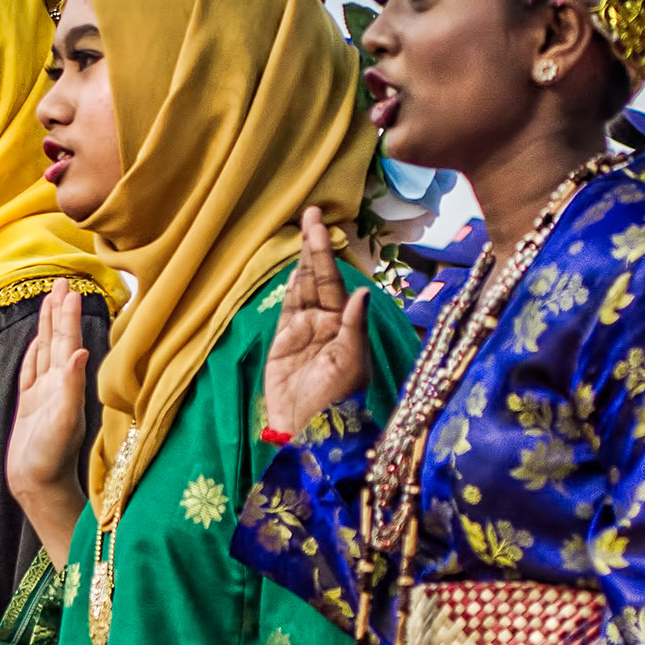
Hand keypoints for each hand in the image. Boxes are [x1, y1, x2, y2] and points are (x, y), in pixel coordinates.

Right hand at [5, 279, 93, 568]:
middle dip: (59, 312)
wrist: (38, 487)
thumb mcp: (64, 422)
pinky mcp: (29, 407)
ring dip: (47, 327)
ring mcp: (43, 396)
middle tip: (60, 283)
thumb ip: (70, 387)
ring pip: (44, 351)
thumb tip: (80, 351)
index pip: (67, 342)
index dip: (68, 316)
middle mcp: (57, 386)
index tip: (70, 289)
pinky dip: (33, 353)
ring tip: (49, 302)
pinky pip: (30, 371)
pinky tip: (36, 341)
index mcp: (65, 385)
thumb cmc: (51, 459)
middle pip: (57, 340)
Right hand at [262, 206, 368, 437]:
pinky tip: (294, 267)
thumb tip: (361, 292)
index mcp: (347, 325)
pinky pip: (286, 308)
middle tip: (312, 213)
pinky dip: (290, 287)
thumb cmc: (338, 401)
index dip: (329, 252)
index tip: (324, 223)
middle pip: (320, 277)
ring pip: (303, 288)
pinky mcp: (283, 343)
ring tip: (305, 230)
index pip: (337, 281)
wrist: (308, 430)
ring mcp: (304, 331)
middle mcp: (327, 323)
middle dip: (316, 246)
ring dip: (304, 260)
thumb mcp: (353, 364)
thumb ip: (355, 327)